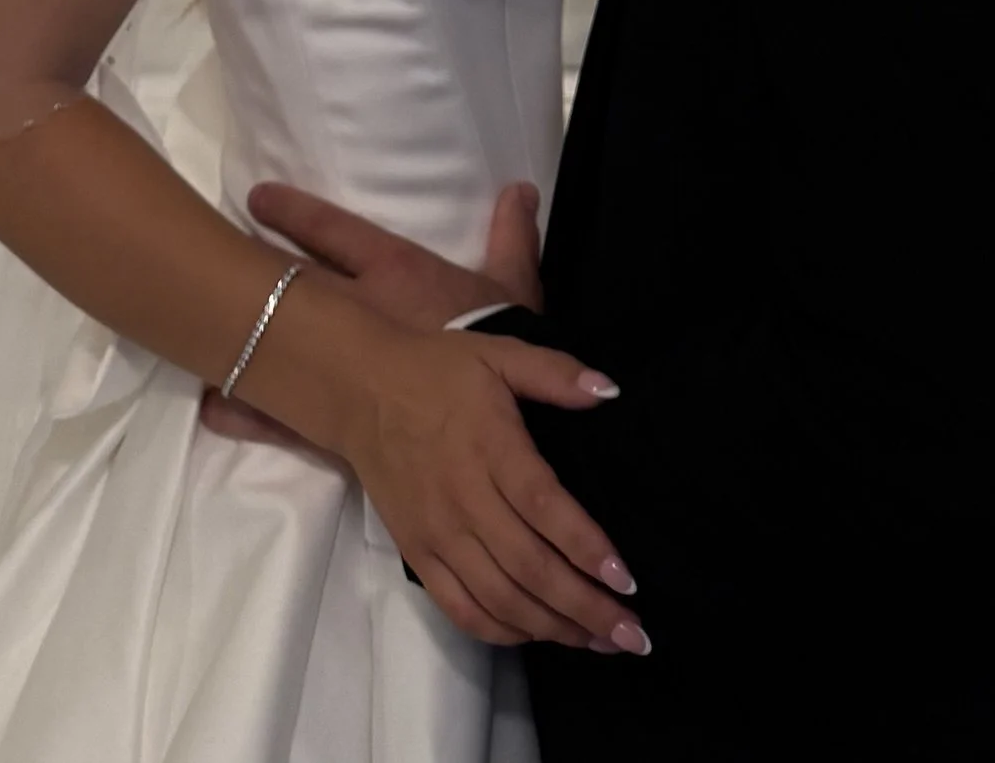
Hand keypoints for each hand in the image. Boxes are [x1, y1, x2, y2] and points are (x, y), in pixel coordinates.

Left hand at [198, 183, 533, 444]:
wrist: (509, 428)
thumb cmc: (507, 346)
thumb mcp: (515, 291)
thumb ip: (512, 238)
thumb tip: (519, 187)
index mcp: (397, 275)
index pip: (336, 233)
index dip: (294, 212)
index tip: (257, 197)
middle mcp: (359, 315)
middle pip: (292, 282)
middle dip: (253, 265)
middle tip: (210, 248)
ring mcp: (343, 372)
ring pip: (277, 345)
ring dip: (237, 336)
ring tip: (191, 326)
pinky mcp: (342, 421)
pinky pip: (284, 416)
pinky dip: (246, 411)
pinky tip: (212, 407)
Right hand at [202, 182, 638, 653]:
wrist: (361, 390)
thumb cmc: (439, 370)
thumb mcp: (498, 354)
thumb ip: (554, 372)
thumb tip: (611, 392)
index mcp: (492, 449)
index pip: (546, 510)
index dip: (587, 549)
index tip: (628, 582)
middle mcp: (466, 501)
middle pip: (531, 569)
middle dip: (585, 608)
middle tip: (633, 635)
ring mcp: (439, 535)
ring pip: (501, 599)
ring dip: (553, 629)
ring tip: (599, 641)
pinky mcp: (417, 555)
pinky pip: (461, 609)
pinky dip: (502, 631)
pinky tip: (538, 635)